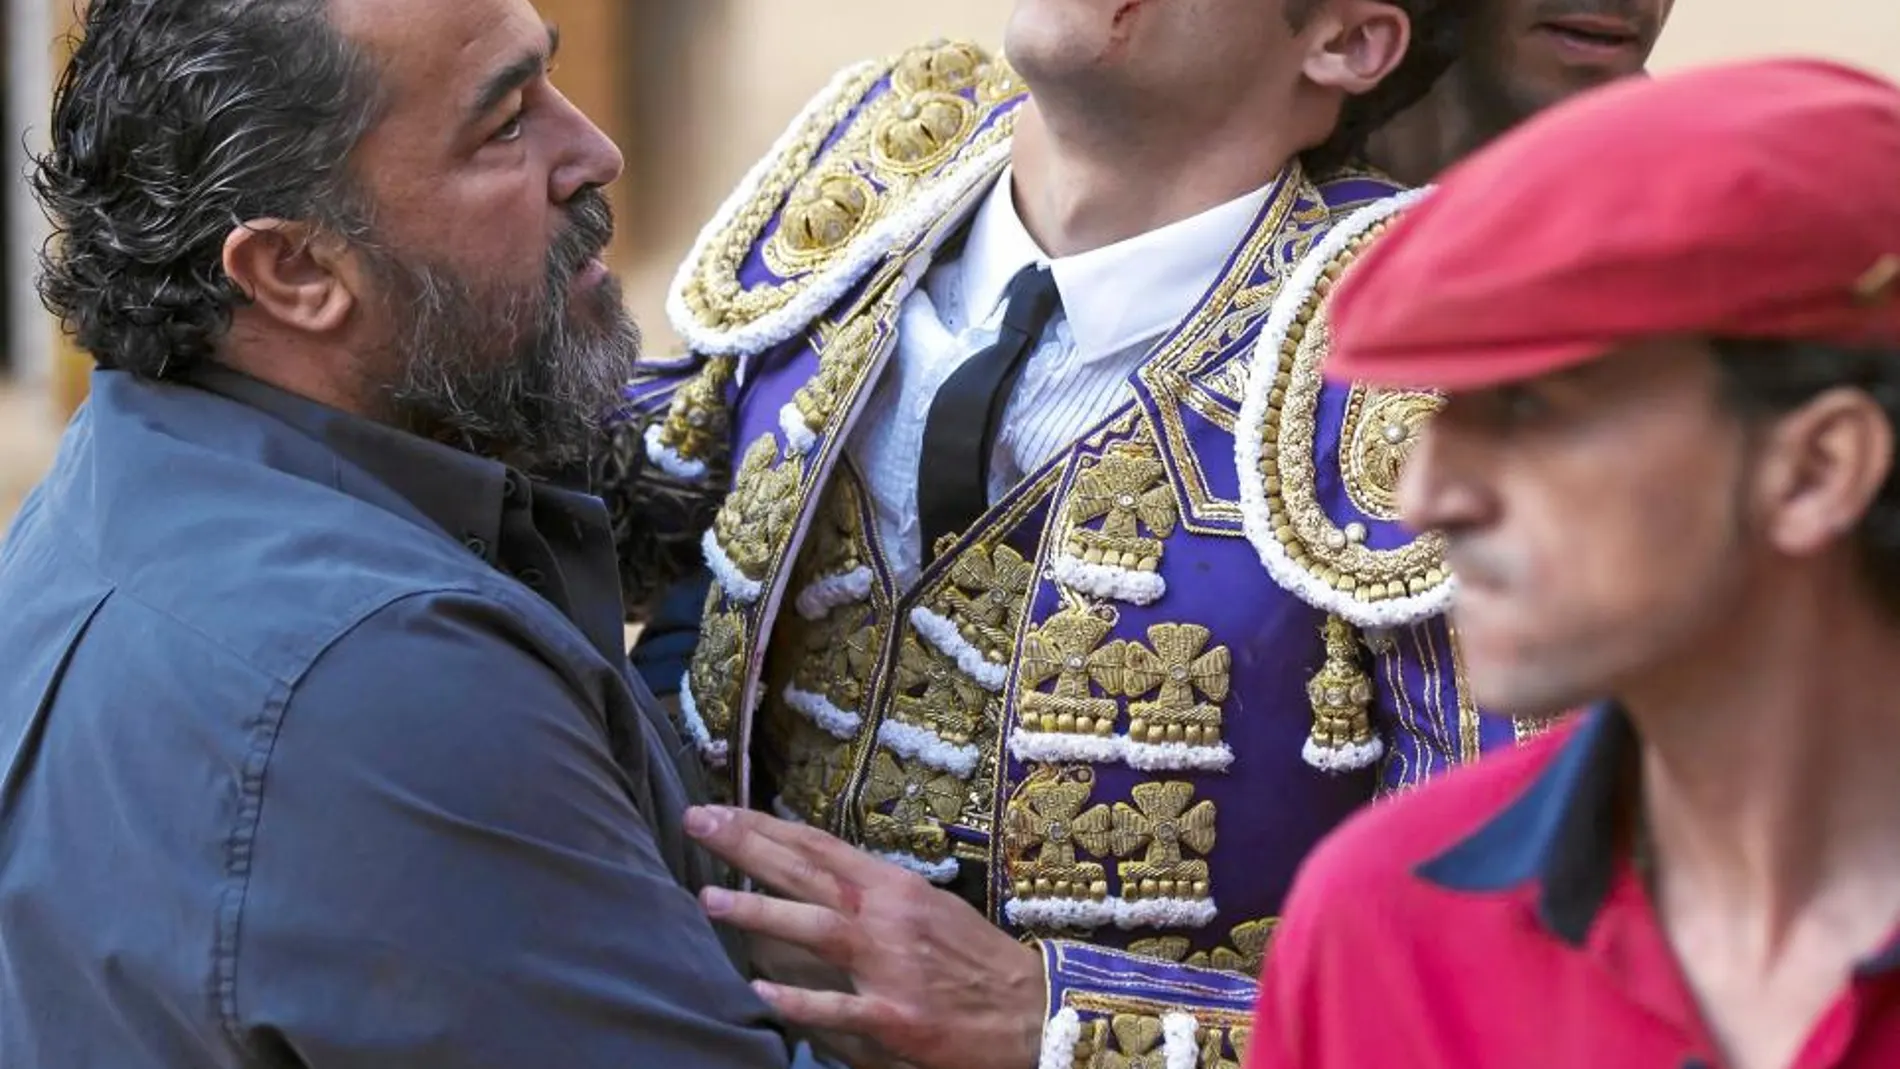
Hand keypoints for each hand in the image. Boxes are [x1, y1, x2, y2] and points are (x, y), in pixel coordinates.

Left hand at [686, 806, 1043, 1068]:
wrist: (1033, 1012)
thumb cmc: (976, 960)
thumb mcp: (928, 909)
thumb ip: (873, 895)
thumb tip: (819, 881)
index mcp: (894, 886)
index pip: (818, 845)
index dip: (764, 826)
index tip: (718, 809)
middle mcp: (888, 916)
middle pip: (807, 872)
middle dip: (747, 845)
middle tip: (696, 820)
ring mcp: (891, 966)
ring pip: (816, 929)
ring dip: (760, 912)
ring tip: (709, 898)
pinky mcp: (896, 1016)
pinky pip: (839, 1008)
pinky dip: (800, 1001)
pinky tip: (761, 995)